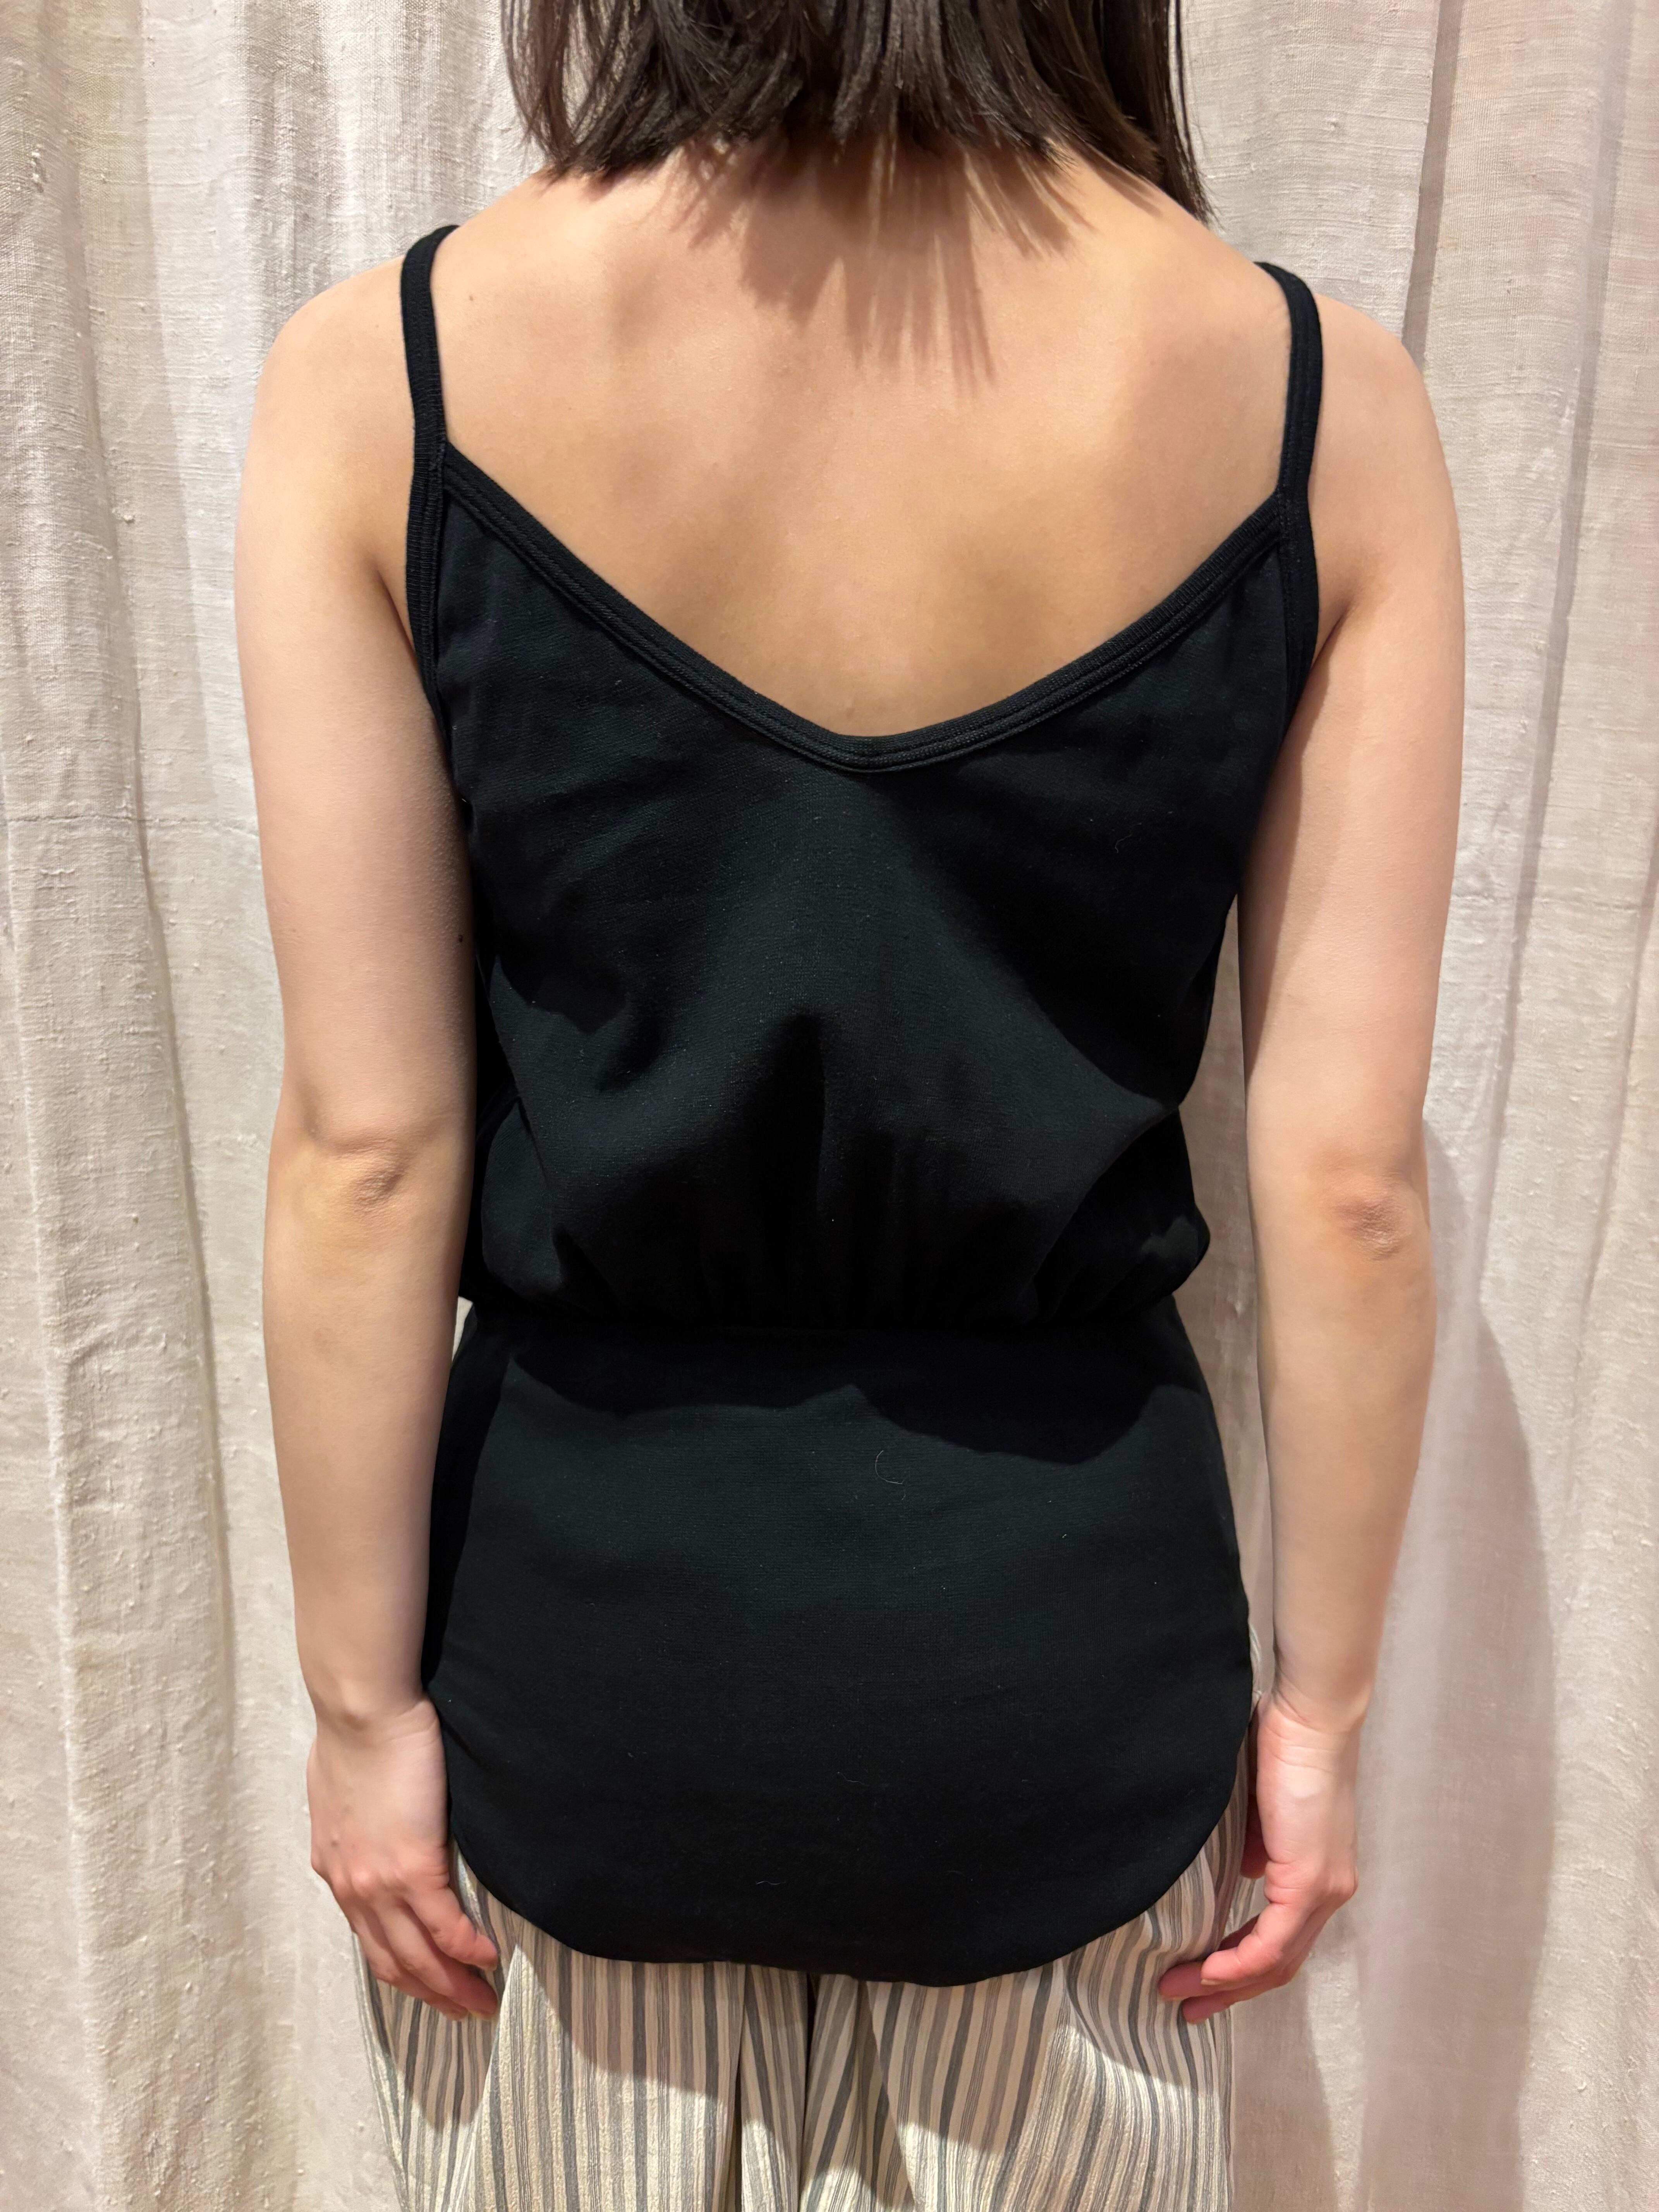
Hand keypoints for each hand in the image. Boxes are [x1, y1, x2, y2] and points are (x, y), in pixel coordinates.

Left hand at [306, 1695, 498, 2020]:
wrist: (361, 1711)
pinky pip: (444, 1924)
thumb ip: (355, 1823)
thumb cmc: (355, 1735)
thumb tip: (372, 1823)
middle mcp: (353, 1888)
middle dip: (432, 1994)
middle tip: (466, 2011)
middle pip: (395, 1962)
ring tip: (482, 2001)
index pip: (371, 1939)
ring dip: (451, 1985)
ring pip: (418, 1955)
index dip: (403, 1971)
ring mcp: (381, 1882)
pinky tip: (489, 1958)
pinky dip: (467, 1949)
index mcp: (338, 1870)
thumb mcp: (342, 1792)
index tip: (431, 1987)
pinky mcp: (413, 1864)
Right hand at [1158, 1691, 1358, 2023]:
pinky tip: (1206, 1973)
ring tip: (1180, 1991)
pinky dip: (1236, 1964)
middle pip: (1281, 1964)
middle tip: (1188, 2008)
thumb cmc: (1280, 1743)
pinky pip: (1272, 1943)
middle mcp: (1329, 1891)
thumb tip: (1244, 1868)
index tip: (1199, 1979)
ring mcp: (1323, 1890)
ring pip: (1277, 1962)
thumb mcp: (1260, 1805)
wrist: (1309, 1717)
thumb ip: (1256, 1844)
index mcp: (1319, 1873)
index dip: (1240, 1965)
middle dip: (1229, 1991)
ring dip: (1225, 1983)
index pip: (1282, 1939)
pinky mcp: (1309, 1883)